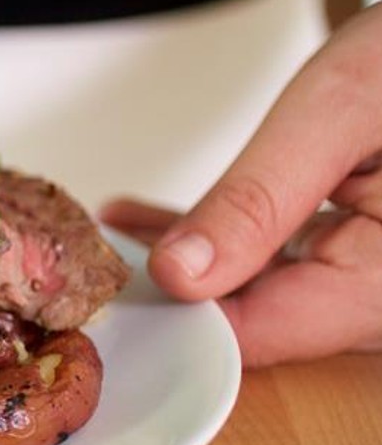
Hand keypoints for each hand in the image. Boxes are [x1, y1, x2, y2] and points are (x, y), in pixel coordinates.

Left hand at [100, 1, 381, 366]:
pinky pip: (279, 266)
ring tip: (106, 235)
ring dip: (185, 265)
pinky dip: (219, 245)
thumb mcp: (337, 110)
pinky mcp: (361, 261)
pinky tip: (144, 225)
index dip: (176, 318)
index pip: (260, 334)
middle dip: (172, 292)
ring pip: (260, 294)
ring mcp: (373, 285)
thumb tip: (178, 275)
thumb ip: (256, 198)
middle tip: (90, 259)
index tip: (106, 291)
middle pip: (257, 321)